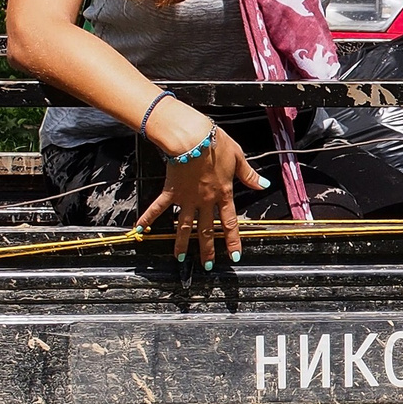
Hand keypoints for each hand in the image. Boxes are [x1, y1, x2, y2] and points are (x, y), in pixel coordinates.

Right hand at [135, 114, 266, 268]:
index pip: (229, 222)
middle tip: (206, 266)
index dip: (232, 240)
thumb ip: (249, 175)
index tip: (234, 256)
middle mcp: (205, 200)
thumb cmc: (216, 144)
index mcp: (223, 193)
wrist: (192, 137)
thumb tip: (263, 185)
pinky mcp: (171, 191)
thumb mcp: (239, 157)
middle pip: (206, 230)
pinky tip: (140, 230)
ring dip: (182, 243)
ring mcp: (187, 198)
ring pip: (184, 225)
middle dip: (207, 249)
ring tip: (179, 258)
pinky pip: (159, 208)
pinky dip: (148, 218)